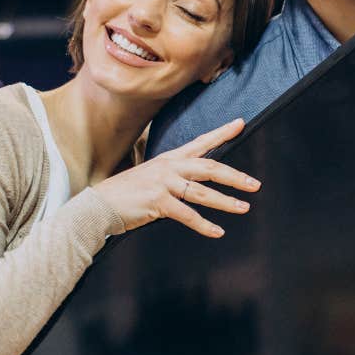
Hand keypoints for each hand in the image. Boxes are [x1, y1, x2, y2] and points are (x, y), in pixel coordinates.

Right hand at [92, 119, 260, 237]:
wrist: (100, 205)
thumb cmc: (128, 193)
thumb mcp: (152, 176)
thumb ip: (174, 176)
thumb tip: (197, 183)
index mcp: (169, 159)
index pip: (200, 142)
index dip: (221, 133)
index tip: (240, 123)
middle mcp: (169, 167)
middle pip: (210, 168)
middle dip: (235, 176)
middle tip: (254, 184)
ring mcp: (163, 184)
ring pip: (203, 193)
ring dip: (226, 202)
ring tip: (244, 207)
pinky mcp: (158, 202)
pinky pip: (188, 215)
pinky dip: (205, 225)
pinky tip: (218, 231)